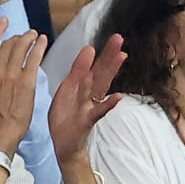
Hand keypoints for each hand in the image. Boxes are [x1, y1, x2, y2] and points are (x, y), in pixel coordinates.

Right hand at [0, 19, 46, 154]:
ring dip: (30, 38)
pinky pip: (33, 58)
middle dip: (18, 37)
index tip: (3, 22)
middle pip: (7, 43)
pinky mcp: (26, 81)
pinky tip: (43, 42)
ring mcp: (10, 75)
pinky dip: (39, 47)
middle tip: (26, 36)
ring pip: (21, 47)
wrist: (1, 131)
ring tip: (35, 36)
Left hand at [49, 34, 126, 165]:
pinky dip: (108, 104)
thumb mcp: (66, 92)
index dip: (102, 54)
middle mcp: (89, 96)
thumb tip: (87, 52)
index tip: (113, 37)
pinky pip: (98, 112)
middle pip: (101, 73)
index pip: (94, 68)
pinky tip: (119, 96)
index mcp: (82, 88)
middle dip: (109, 56)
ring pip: (100, 87)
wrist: (63, 146)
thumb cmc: (65, 118)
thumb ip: (76, 74)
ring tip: (121, 56)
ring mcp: (89, 107)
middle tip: (119, 39)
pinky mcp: (86, 121)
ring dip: (110, 71)